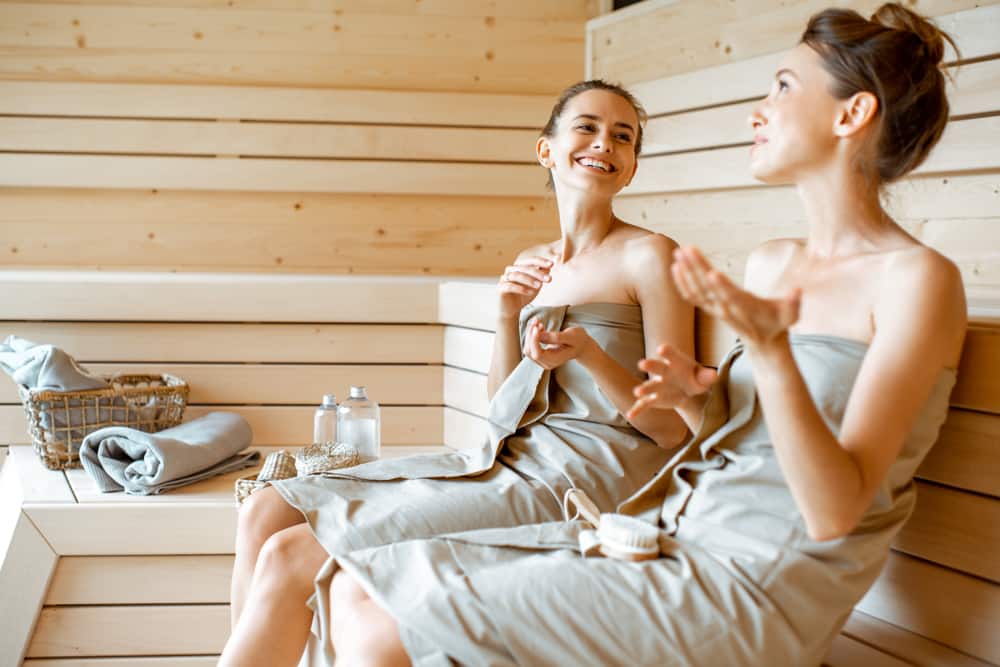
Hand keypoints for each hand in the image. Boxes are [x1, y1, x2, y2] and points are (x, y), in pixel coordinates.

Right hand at [498, 256, 552, 319]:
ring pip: (516, 275)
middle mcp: (510, 270)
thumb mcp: (535, 286)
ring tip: (540, 286)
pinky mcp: (500, 288)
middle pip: (524, 268)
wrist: (511, 310)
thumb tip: (549, 267)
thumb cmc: (523, 295)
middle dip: (538, 273)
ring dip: (529, 280)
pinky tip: (530, 292)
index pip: (530, 261)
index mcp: (519, 267)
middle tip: (549, 279)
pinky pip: (510, 286)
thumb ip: (541, 276)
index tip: (552, 264)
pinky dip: (521, 288)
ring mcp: (504, 279)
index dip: (541, 261)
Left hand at [523, 319, 593, 369]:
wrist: (580, 345)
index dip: (534, 341)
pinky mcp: (539, 354)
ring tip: (538, 322)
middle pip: (530, 351)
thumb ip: (556, 337)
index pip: (537, 354)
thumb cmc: (578, 340)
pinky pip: (530, 345)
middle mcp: (546, 363)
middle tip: (537, 321)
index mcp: (555, 360)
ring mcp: (542, 360)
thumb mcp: (571, 336)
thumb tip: (540, 335)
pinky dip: (531, 334)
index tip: (537, 327)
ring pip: (527, 348)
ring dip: (530, 334)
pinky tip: (539, 326)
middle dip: (530, 335)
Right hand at [627, 343, 716, 419]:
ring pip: (649, 386)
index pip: (671, 354)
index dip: (667, 352)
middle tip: (642, 364)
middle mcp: (664, 372)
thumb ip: (707, 376)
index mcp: (676, 362)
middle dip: (650, 366)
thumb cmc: (695, 378)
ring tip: (637, 392)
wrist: (687, 388)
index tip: (662, 349)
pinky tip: (630, 415)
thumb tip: (714, 375)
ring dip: (643, 389)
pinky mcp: (654, 398)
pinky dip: (637, 409)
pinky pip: (644, 404)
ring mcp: (658, 385)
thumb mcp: (703, 377)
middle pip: (657, 367)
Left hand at [672, 246, 800, 348]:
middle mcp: (726, 309)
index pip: (731, 296)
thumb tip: (797, 292)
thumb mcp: (791, 315)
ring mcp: (715, 310)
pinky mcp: (710, 309)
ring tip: (677, 252)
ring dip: (686, 272)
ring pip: (696, 291)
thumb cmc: (778, 324)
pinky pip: (692, 296)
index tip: (711, 272)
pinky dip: (682, 282)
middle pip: (708, 289)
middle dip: (697, 269)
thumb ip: (793, 304)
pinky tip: (675, 267)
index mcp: (745, 308)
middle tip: (686, 249)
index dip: (721, 286)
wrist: (764, 342)